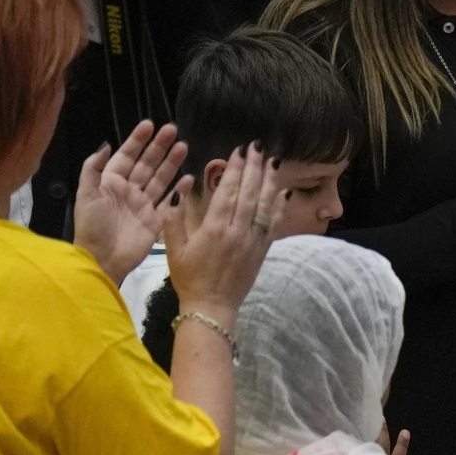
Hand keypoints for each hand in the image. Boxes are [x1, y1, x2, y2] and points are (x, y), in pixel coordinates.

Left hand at [73, 121, 187, 283]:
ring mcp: (144, 205)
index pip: (126, 156)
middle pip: (147, 164)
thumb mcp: (86, 194)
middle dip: (159, 147)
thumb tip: (105, 144)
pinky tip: (189, 177)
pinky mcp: (156, 220)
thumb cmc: (92, 226)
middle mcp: (129, 190)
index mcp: (111, 182)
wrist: (103, 259)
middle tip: (173, 130)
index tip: (149, 124)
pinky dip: (179, 190)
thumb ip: (93, 168)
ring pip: (160, 178)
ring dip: (171, 163)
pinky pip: (170, 201)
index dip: (137, 140)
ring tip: (184, 146)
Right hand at [159, 144, 283, 319]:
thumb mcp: (174, 248)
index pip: (229, 190)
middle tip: (258, 147)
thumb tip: (181, 190)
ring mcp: (253, 240)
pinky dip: (279, 206)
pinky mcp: (262, 250)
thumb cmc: (189, 277)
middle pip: (250, 193)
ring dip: (270, 181)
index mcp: (215, 228)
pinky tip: (282, 191)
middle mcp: (238, 231)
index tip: (239, 151)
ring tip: (273, 162)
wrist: (212, 307)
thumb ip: (175, 218)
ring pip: (265, 205)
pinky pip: (273, 223)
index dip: (235, 169)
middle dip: (254, 167)